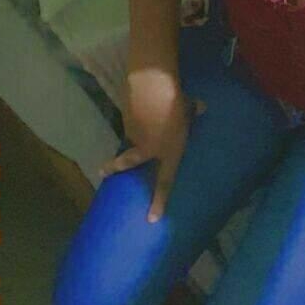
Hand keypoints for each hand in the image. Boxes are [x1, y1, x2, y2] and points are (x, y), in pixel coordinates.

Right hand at [99, 69, 206, 222]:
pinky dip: (133, 117)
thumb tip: (203, 107)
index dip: (158, 201)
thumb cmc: (176, 100)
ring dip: (133, 132)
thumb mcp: (189, 108)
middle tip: (102, 171)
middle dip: (114, 168)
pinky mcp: (125, 119)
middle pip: (128, 162)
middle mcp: (148, 148)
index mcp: (169, 151)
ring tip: (139, 118)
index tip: (151, 219)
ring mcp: (134, 134)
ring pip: (131, 138)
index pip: (165, 182)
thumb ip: (195, 111)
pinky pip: (129, 122)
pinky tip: (138, 104)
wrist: (152, 86)